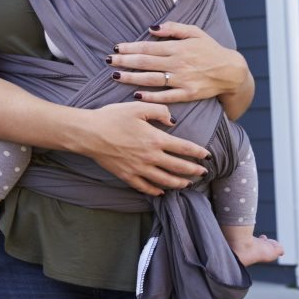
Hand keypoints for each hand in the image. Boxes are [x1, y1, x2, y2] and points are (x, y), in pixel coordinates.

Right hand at [82, 102, 209, 196]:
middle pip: (178, 167)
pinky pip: (146, 187)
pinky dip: (156, 191)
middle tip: (203, 173)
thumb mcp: (138, 107)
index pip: (184, 148)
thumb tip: (172, 121)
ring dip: (179, 183)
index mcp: (156, 139)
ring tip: (187, 184)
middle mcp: (151, 157)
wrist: (90, 133)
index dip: (198, 153)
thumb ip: (159, 111)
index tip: (207, 156)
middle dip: (193, 171)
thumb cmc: (112, 117)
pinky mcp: (127, 176)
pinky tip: (161, 191)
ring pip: (165, 181)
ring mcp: (139, 169)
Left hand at [110, 23, 247, 104]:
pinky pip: (165, 96)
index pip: (148, 47)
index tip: (116, 48)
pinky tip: (136, 95)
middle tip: (108, 61)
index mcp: (177, 47)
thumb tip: (151, 28)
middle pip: (145, 62)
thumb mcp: (195, 32)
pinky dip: (151, 96)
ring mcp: (182, 80)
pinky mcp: (187, 94)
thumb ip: (173, 28)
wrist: (231, 71)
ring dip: (132, 78)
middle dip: (125, 61)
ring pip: (151, 79)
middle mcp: (177, 63)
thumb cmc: (210, 49)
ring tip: (116, 76)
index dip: (130, 47)